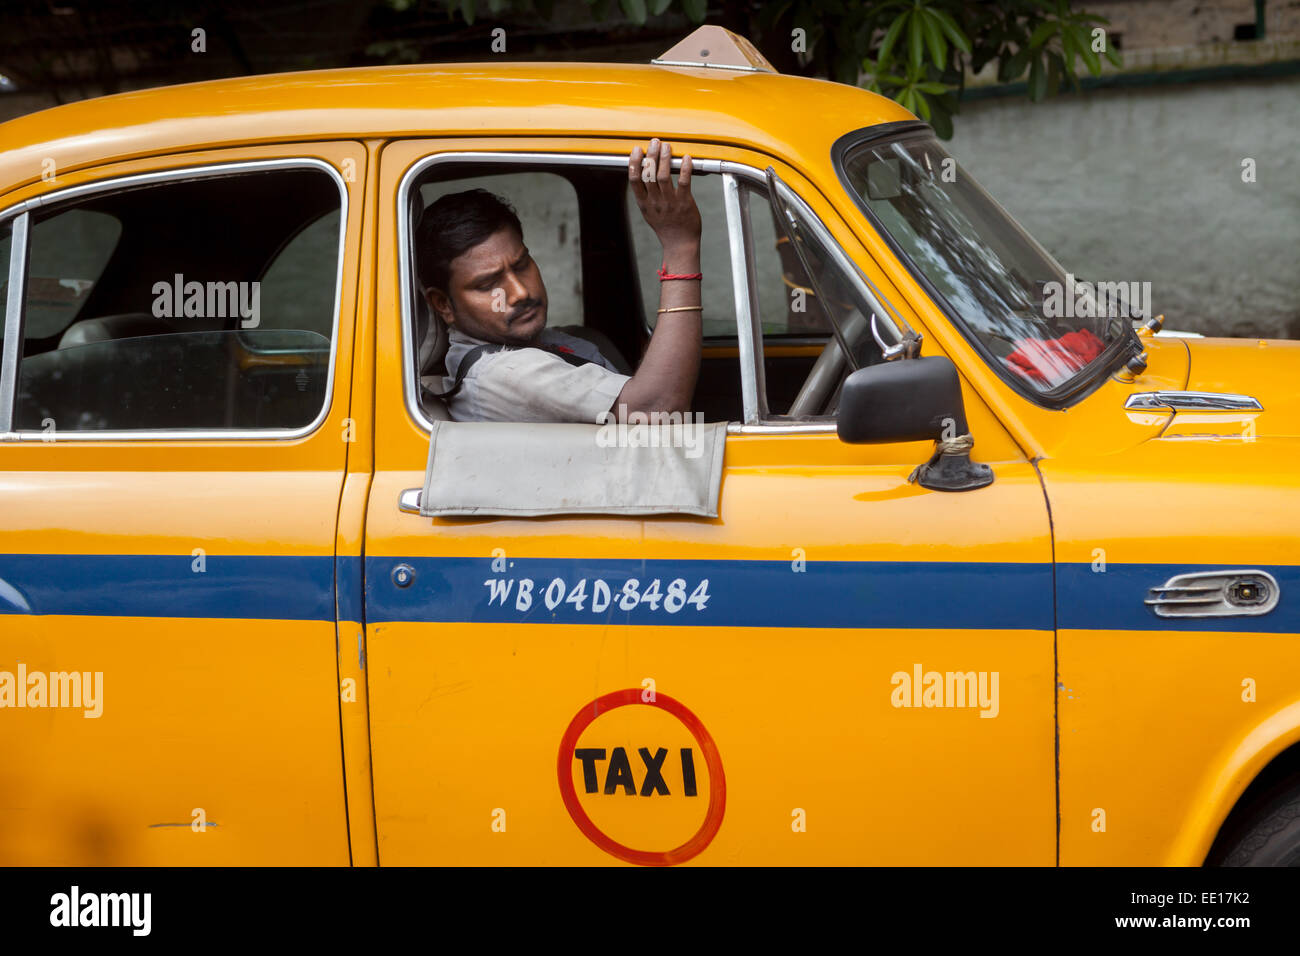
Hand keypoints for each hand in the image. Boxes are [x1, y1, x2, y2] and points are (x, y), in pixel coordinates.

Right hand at [628, 138, 701, 253]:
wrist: (679, 243)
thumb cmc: (665, 226)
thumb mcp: (649, 212)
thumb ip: (645, 195)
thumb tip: (642, 173)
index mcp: (644, 203)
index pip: (634, 179)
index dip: (634, 162)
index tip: (637, 149)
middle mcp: (654, 202)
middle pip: (649, 174)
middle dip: (651, 155)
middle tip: (654, 142)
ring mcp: (669, 202)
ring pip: (664, 176)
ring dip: (665, 158)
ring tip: (667, 146)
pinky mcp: (684, 203)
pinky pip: (684, 182)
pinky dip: (685, 169)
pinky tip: (686, 158)